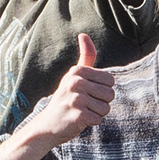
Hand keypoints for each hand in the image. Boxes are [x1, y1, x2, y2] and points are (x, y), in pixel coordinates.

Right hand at [19, 34, 112, 148]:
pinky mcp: (78, 115)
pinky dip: (91, 122)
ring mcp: (76, 99)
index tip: (87, 93)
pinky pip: (98, 119)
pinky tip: (78, 120)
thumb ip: (85, 57)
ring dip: (96, 113)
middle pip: (110, 94)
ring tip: (81, 112)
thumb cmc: (65, 99)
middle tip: (84, 105)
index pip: (110, 80)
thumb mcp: (74, 76)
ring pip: (106, 108)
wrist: (47, 125)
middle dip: (101, 103)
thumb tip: (83, 34)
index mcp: (78, 71)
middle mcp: (76, 82)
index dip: (102, 90)